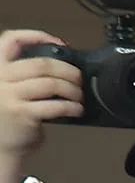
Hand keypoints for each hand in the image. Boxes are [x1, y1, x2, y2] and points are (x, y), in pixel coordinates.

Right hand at [0, 29, 80, 154]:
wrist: (2, 146)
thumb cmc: (12, 115)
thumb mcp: (10, 88)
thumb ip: (25, 75)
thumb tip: (63, 65)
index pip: (10, 40)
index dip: (36, 36)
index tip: (60, 43)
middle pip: (40, 64)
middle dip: (67, 70)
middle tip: (79, 79)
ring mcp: (8, 96)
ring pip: (50, 83)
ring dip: (72, 89)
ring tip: (79, 96)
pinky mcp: (21, 114)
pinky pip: (54, 105)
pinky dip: (71, 106)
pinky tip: (77, 109)